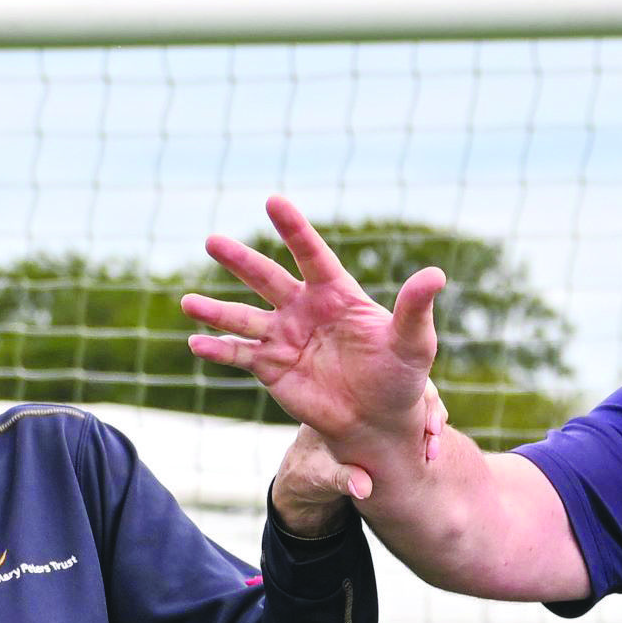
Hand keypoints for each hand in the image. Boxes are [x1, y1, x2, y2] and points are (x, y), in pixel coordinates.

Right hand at [186, 199, 445, 487]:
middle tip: (211, 241)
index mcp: (336, 294)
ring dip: (215, 309)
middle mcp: (304, 309)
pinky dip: (218, 349)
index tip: (273, 202)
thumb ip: (416, 308)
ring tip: (186, 302)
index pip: (312, 255)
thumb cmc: (401, 376)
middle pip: (267, 279)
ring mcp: (285, 337)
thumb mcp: (415, 343)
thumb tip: (435, 275)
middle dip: (240, 261)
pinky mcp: (272, 367)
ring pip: (244, 317)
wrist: (380, 420)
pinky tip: (195, 342)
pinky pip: (240, 354)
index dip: (294, 230)